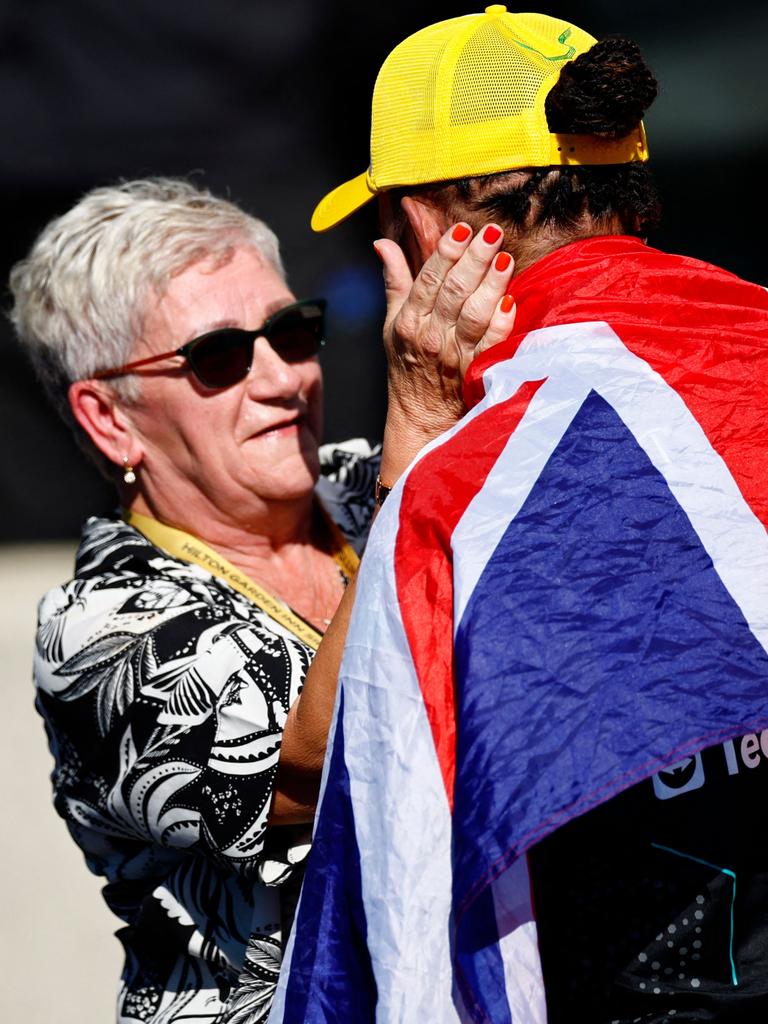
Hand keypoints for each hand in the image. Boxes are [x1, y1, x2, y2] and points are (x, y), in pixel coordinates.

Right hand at [374, 222, 515, 480]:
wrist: (421, 419)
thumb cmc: (408, 368)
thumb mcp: (392, 325)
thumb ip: (394, 282)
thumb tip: (383, 244)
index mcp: (409, 321)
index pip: (428, 278)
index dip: (446, 251)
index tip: (462, 229)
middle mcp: (430, 336)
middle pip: (454, 290)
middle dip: (474, 258)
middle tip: (491, 232)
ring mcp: (454, 354)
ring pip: (475, 311)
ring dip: (492, 282)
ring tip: (504, 256)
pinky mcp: (475, 370)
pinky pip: (491, 341)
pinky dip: (501, 319)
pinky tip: (511, 298)